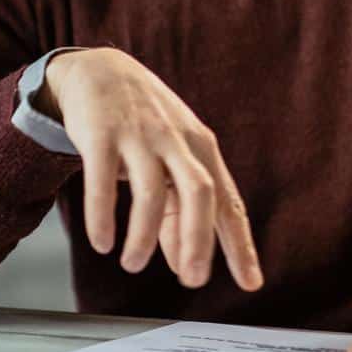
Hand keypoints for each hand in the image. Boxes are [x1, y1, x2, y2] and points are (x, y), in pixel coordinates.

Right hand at [38, 48, 260, 290]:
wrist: (100, 69)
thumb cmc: (144, 124)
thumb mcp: (170, 161)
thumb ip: (179, 210)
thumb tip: (184, 263)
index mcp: (201, 150)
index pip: (228, 203)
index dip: (240, 245)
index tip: (251, 283)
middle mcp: (177, 141)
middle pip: (200, 193)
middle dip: (198, 240)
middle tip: (192, 280)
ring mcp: (140, 135)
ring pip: (150, 192)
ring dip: (144, 236)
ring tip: (133, 264)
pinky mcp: (101, 134)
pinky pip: (102, 181)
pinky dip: (103, 216)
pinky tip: (102, 242)